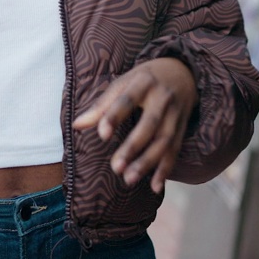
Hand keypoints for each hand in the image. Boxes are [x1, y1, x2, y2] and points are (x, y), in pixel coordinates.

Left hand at [71, 57, 197, 193]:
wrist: (182, 72)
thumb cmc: (144, 79)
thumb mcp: (123, 82)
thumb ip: (101, 105)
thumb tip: (76, 125)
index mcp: (143, 82)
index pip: (128, 99)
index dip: (115, 115)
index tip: (102, 134)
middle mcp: (162, 97)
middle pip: (149, 124)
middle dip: (133, 147)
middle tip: (116, 168)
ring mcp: (175, 113)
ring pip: (164, 141)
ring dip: (148, 162)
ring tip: (129, 179)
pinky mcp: (182, 128)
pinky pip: (175, 150)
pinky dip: (165, 169)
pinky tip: (154, 186)